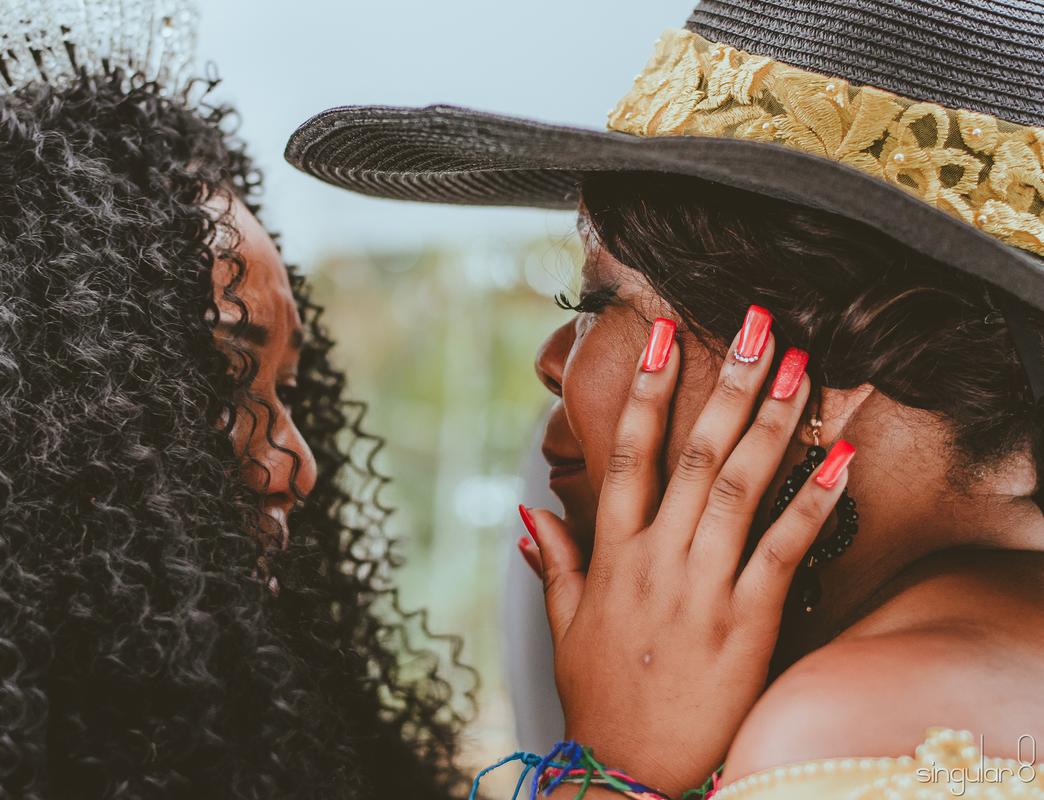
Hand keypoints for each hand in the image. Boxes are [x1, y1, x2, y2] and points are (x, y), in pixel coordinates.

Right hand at [522, 309, 853, 796]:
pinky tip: (842, 459)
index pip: (629, 454)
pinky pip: (783, 553)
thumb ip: (556, 561)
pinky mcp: (746, 625)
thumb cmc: (600, 697)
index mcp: (613, 554)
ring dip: (771, 421)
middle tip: (754, 322)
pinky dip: (813, 504)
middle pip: (695, 454)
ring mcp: (701, 588)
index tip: (669, 336)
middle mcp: (656, 560)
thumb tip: (528, 509)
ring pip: (739, 488)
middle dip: (726, 382)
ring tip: (797, 364)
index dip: (650, 391)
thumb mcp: (566, 625)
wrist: (628, 773)